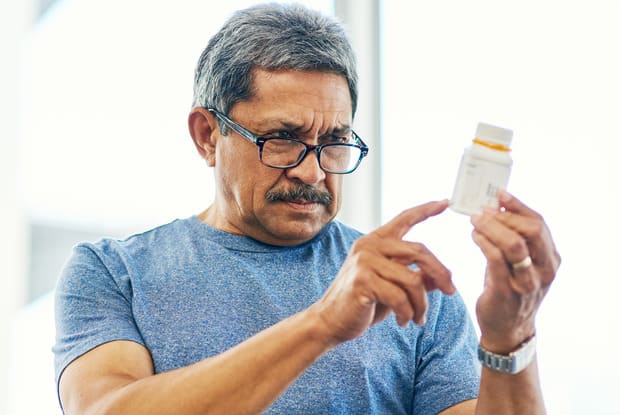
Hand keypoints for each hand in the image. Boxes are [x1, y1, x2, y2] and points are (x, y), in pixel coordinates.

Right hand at [312, 200, 455, 345]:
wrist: (331, 321)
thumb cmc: (362, 303)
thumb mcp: (392, 287)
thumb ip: (414, 277)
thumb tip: (443, 278)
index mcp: (376, 241)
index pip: (404, 219)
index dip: (426, 210)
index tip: (445, 202)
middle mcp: (369, 245)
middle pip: (419, 251)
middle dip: (440, 273)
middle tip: (451, 292)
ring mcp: (364, 261)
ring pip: (413, 280)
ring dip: (422, 304)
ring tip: (418, 318)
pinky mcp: (363, 281)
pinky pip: (400, 297)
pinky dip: (408, 313)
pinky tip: (404, 322)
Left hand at [471, 191, 560, 351]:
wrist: (508, 329)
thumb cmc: (511, 288)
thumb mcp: (520, 263)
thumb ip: (513, 238)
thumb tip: (496, 207)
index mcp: (551, 259)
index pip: (539, 223)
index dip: (518, 206)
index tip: (500, 194)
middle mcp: (544, 270)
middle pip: (531, 230)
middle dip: (505, 216)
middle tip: (484, 211)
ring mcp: (527, 282)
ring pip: (514, 244)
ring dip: (492, 227)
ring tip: (476, 221)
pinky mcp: (507, 292)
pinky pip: (496, 260)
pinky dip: (484, 242)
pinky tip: (474, 236)